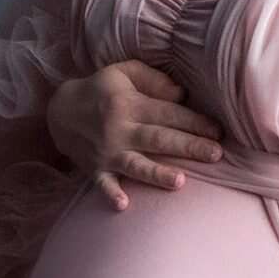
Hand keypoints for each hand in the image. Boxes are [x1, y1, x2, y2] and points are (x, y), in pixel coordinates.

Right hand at [46, 61, 225, 209]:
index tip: (219, 131)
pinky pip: (103, 184)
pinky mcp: (95, 169)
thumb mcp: (123, 72)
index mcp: (130, 104)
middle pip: (159, 139)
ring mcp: (108, 152)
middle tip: (215, 155)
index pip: (168, 113)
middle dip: (188, 147)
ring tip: (180, 182)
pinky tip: (123, 205)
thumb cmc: (100, 90)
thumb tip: (181, 95)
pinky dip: (111, 194)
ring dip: (157, 174)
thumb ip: (153, 79)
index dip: (195, 122)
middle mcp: (120, 129)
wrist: (59, 110)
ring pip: (137, 164)